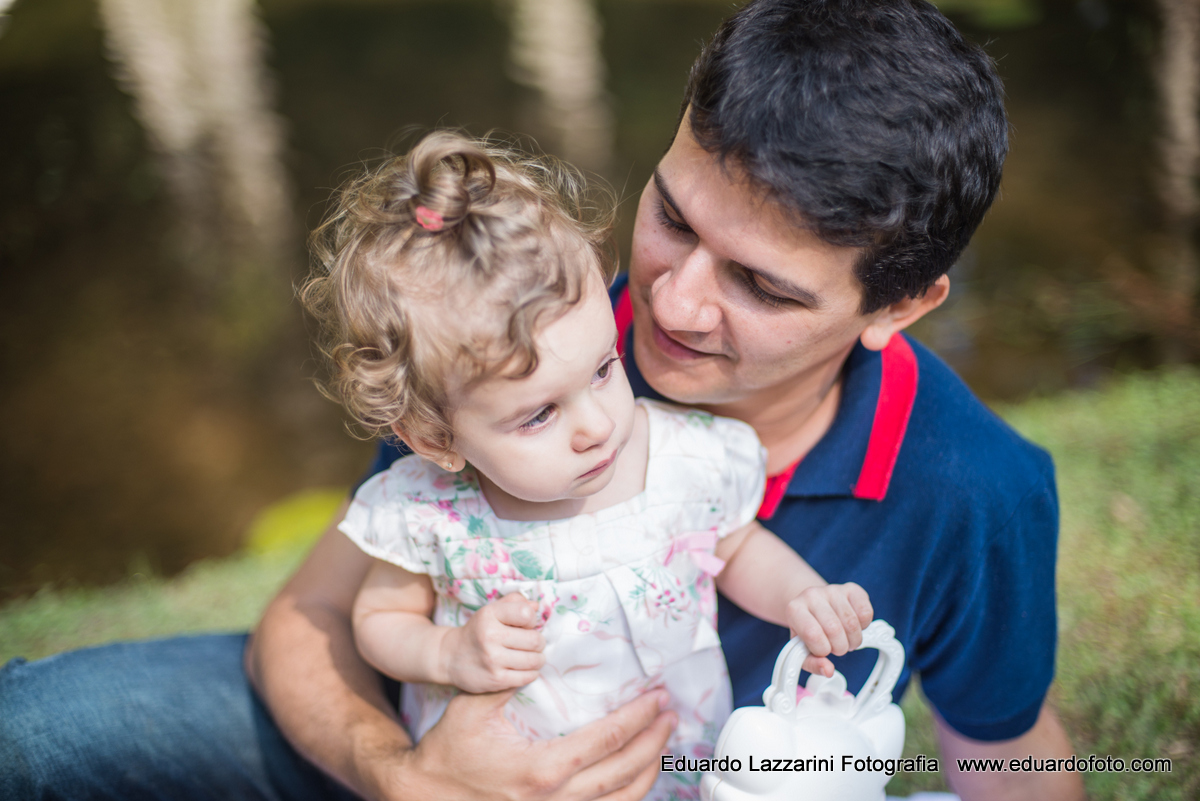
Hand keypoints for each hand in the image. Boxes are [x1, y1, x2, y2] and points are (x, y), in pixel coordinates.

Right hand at [374, 687, 676, 800]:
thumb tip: (539, 652)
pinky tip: (635, 778)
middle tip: (671, 716)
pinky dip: (627, 796)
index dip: (638, 719)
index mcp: (542, 769)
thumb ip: (508, 680)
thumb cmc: (446, 752)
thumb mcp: (473, 708)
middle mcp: (557, 800)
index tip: (657, 699)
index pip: (607, 741)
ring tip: (662, 745)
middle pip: (624, 772)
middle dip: (653, 741)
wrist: (421, 797)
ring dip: (648, 772)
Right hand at [442, 592, 545, 692]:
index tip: (528, 625)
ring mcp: (493, 659)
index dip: (532, 620)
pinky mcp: (496, 679)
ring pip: (534, 660)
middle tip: (535, 644)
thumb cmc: (478, 630)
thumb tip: (536, 605)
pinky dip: (532, 673)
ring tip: (533, 657)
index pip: (526, 614)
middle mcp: (490, 636)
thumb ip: (514, 602)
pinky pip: (527, 677)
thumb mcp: (491, 610)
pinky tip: (526, 669)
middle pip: (534, 640)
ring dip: (538, 659)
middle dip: (540, 642)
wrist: (450, 656)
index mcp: (490, 615)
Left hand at [785, 582, 872, 676]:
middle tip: (837, 647)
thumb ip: (812, 664)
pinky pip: (866, 613)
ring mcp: (832, 590)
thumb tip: (828, 670)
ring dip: (853, 640)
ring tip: (846, 639)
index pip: (813, 634)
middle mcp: (812, 595)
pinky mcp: (852, 589)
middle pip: (834, 629)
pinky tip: (854, 626)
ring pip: (852, 623)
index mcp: (794, 609)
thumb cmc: (808, 629)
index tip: (823, 650)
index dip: (822, 649)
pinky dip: (864, 627)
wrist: (813, 605)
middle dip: (840, 647)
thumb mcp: (802, 649)